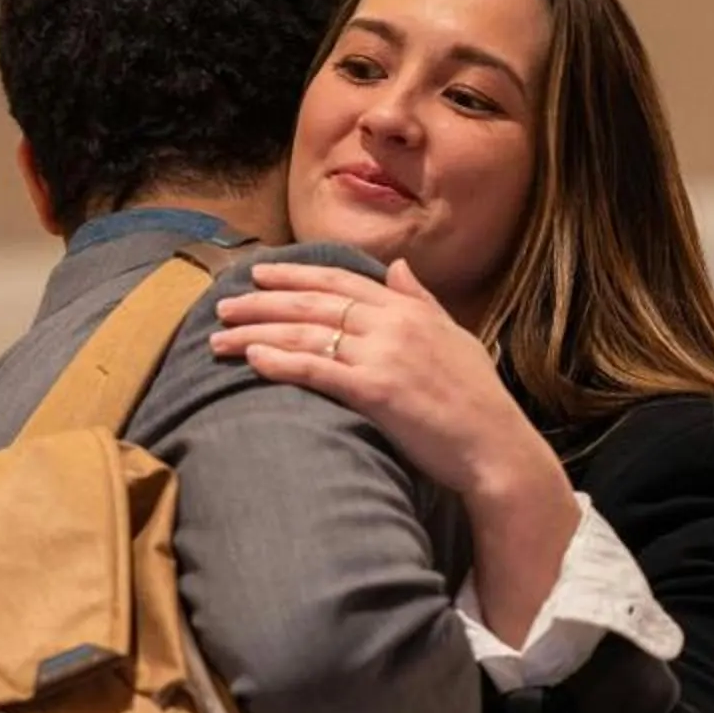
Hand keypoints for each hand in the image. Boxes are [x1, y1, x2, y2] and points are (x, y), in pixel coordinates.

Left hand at [212, 258, 577, 642]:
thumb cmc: (476, 399)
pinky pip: (318, 369)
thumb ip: (420, 300)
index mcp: (408, 309)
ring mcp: (384, 355)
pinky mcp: (376, 391)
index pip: (340, 280)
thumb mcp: (453, 336)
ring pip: (308, 332)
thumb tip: (397, 266)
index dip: (294, 274)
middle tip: (222, 304)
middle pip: (313, 302)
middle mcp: (393, 323)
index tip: (258, 274)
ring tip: (218, 337)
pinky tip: (252, 359)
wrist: (495, 446)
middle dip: (261, 301)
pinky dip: (282, 360)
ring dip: (257, 331)